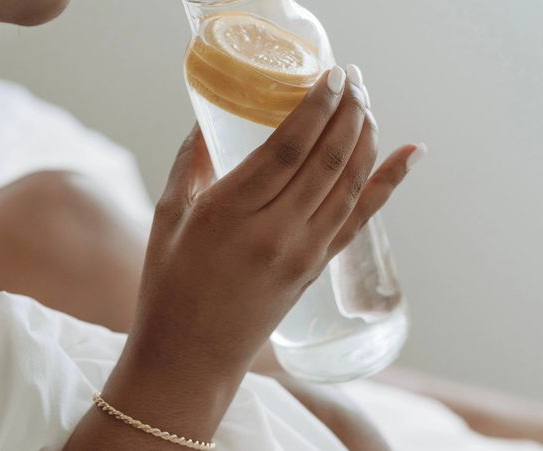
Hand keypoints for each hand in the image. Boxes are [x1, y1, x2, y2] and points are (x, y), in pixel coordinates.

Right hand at [132, 69, 420, 372]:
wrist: (192, 357)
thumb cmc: (170, 289)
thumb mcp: (168, 219)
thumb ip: (191, 164)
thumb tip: (206, 122)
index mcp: (230, 213)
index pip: (287, 147)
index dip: (315, 107)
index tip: (330, 76)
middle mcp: (275, 232)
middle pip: (327, 159)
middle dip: (347, 110)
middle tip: (353, 78)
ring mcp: (303, 253)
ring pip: (350, 183)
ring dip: (365, 136)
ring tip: (367, 102)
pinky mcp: (315, 269)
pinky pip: (359, 218)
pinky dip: (389, 183)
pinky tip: (411, 154)